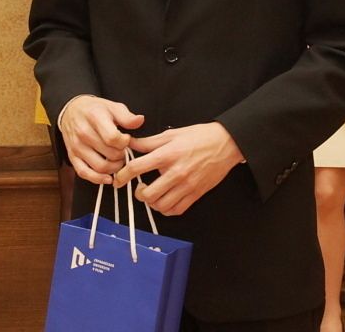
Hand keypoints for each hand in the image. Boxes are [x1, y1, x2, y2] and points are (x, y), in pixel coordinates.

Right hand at [58, 96, 144, 185]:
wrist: (71, 110)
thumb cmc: (95, 109)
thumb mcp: (112, 106)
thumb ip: (127, 116)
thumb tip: (140, 120)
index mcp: (95, 117)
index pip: (113, 138)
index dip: (125, 142)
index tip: (126, 139)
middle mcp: (83, 133)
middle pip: (110, 154)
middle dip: (122, 155)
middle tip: (124, 150)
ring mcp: (77, 146)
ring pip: (100, 166)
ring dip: (114, 168)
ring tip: (118, 160)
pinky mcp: (72, 156)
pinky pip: (84, 173)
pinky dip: (97, 179)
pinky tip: (108, 178)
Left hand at [115, 122, 244, 215]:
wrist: (226, 144)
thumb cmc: (199, 136)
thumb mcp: (172, 134)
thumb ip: (149, 142)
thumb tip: (130, 143)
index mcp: (167, 154)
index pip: (137, 168)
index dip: (123, 175)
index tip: (118, 179)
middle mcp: (176, 173)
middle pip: (148, 194)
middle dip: (138, 193)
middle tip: (139, 187)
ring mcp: (187, 186)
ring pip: (161, 206)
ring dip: (152, 203)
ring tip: (152, 194)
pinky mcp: (196, 194)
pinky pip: (176, 210)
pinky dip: (166, 209)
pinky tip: (164, 200)